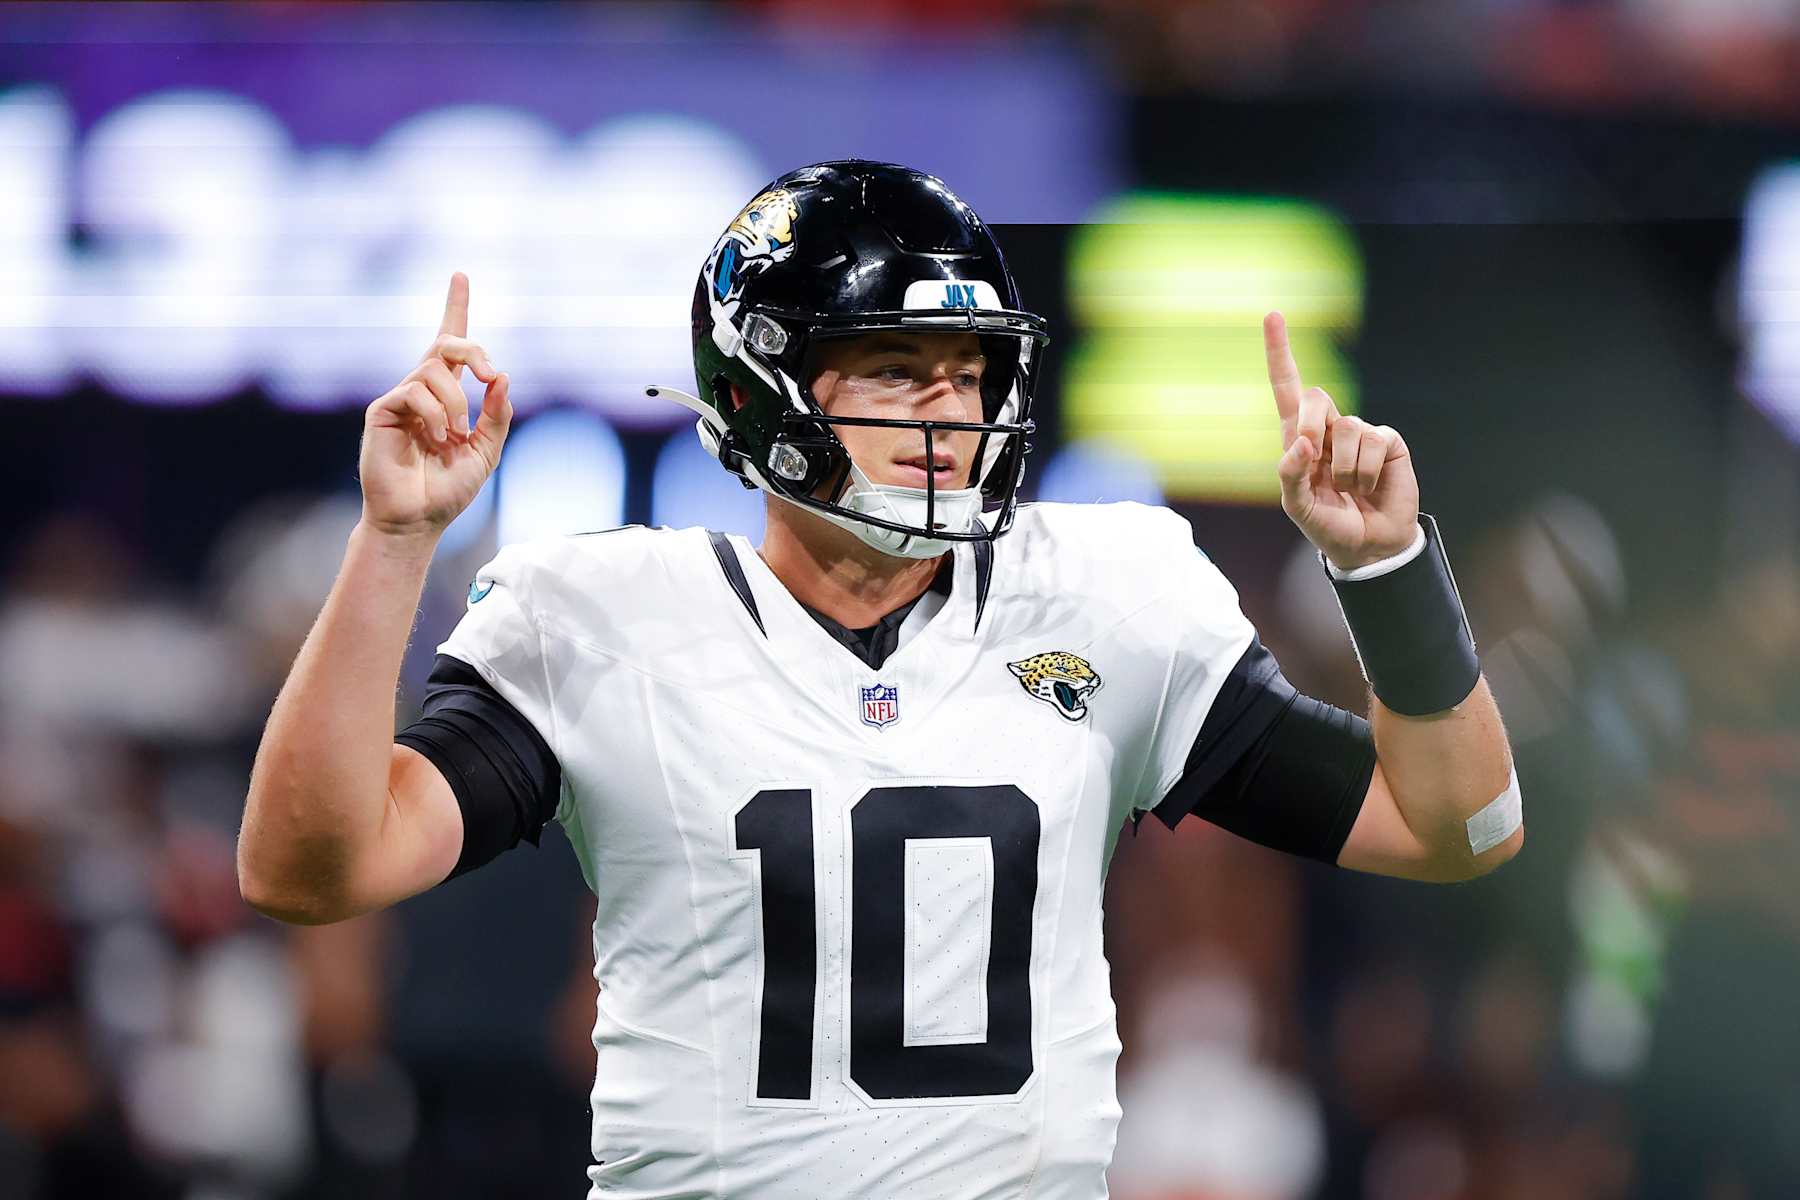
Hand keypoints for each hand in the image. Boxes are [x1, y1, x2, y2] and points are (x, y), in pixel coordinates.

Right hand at [359, 272, 512, 540]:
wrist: (417, 519)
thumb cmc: (448, 489)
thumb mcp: (487, 451)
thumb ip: (497, 415)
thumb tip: (501, 375)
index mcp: (447, 395)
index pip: (452, 344)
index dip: (456, 307)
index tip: (461, 275)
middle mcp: (422, 390)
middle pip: (445, 343)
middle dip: (471, 348)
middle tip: (487, 374)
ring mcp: (400, 398)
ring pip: (434, 370)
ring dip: (455, 402)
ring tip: (453, 436)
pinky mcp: (382, 410)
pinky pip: (415, 392)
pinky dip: (435, 415)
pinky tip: (435, 440)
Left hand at [1265, 311, 1418, 570]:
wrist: (1368, 546)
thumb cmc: (1328, 524)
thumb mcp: (1298, 507)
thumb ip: (1291, 476)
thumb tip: (1302, 443)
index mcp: (1299, 438)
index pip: (1287, 387)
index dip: (1280, 352)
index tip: (1273, 315)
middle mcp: (1329, 428)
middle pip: (1316, 397)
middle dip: (1312, 427)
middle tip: (1316, 459)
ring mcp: (1360, 433)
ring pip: (1347, 428)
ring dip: (1344, 469)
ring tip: (1349, 490)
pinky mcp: (1388, 442)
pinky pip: (1374, 442)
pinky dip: (1367, 472)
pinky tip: (1371, 486)